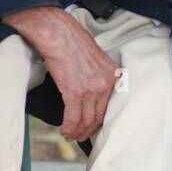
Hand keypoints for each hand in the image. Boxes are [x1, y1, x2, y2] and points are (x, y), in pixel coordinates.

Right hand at [2, 6, 120, 140]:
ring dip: (78, 131)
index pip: (108, 105)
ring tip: (71, 135)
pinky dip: (69, 127)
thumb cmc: (72, 42)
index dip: (100, 120)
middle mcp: (105, 84)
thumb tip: (91, 92)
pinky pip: (73, 117)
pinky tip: (65, 131)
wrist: (59, 34)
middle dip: (89, 129)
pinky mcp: (75, 92)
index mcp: (112, 75)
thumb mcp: (95, 59)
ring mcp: (91, 89)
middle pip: (98, 115)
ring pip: (86, 119)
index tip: (93, 126)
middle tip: (81, 136)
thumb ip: (98, 76)